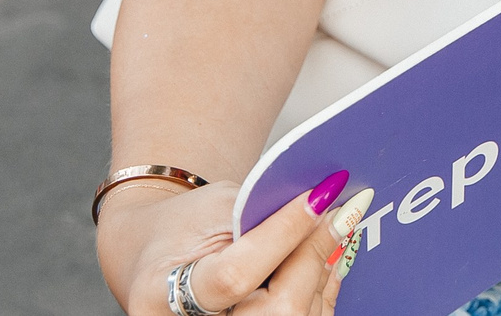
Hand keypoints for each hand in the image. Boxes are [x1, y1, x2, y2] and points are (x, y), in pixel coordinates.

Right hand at [100, 177, 362, 315]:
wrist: (159, 260)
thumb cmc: (182, 229)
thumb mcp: (209, 208)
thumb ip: (258, 212)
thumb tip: (320, 204)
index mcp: (158, 294)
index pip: (237, 274)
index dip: (285, 234)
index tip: (321, 195)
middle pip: (278, 309)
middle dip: (312, 256)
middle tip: (342, 210)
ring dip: (324, 267)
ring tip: (341, 222)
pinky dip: (321, 285)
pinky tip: (333, 250)